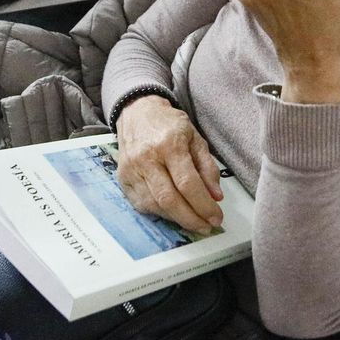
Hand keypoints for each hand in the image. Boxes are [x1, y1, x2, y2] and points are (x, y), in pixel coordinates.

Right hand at [114, 96, 223, 234]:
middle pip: (169, 199)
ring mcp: (131, 170)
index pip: (187, 183)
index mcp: (169, 144)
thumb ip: (207, 167)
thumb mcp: (195, 138)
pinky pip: (142, 204)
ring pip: (154, 205)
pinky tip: (174, 213)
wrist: (137, 113)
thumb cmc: (169, 125)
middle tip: (207, 226)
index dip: (203, 205)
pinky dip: (161, 213)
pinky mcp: (122, 179)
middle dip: (191, 218)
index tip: (216, 217)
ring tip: (194, 221)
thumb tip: (216, 196)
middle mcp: (147, 158)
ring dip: (177, 219)